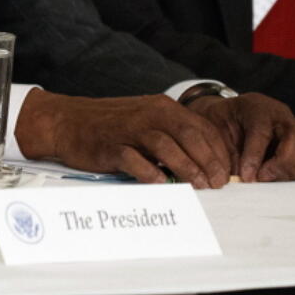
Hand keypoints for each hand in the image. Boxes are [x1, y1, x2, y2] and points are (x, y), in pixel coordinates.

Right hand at [14, 89, 231, 188]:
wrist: (67, 121)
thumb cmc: (111, 125)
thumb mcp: (146, 122)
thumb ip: (173, 136)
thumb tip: (205, 163)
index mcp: (161, 107)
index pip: (200, 127)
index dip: (218, 150)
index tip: (227, 172)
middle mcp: (148, 114)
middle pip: (188, 135)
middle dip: (208, 161)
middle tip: (218, 183)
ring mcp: (128, 129)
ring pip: (165, 146)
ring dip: (186, 167)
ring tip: (198, 186)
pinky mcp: (110, 146)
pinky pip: (133, 159)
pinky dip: (149, 172)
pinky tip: (159, 184)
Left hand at [188, 92, 294, 181]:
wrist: (227, 118)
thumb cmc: (221, 126)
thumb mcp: (213, 132)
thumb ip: (223, 152)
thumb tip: (236, 179)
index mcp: (254, 107)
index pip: (261, 130)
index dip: (255, 157)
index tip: (248, 178)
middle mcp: (280, 114)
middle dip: (282, 164)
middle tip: (265, 179)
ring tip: (278, 179)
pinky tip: (291, 178)